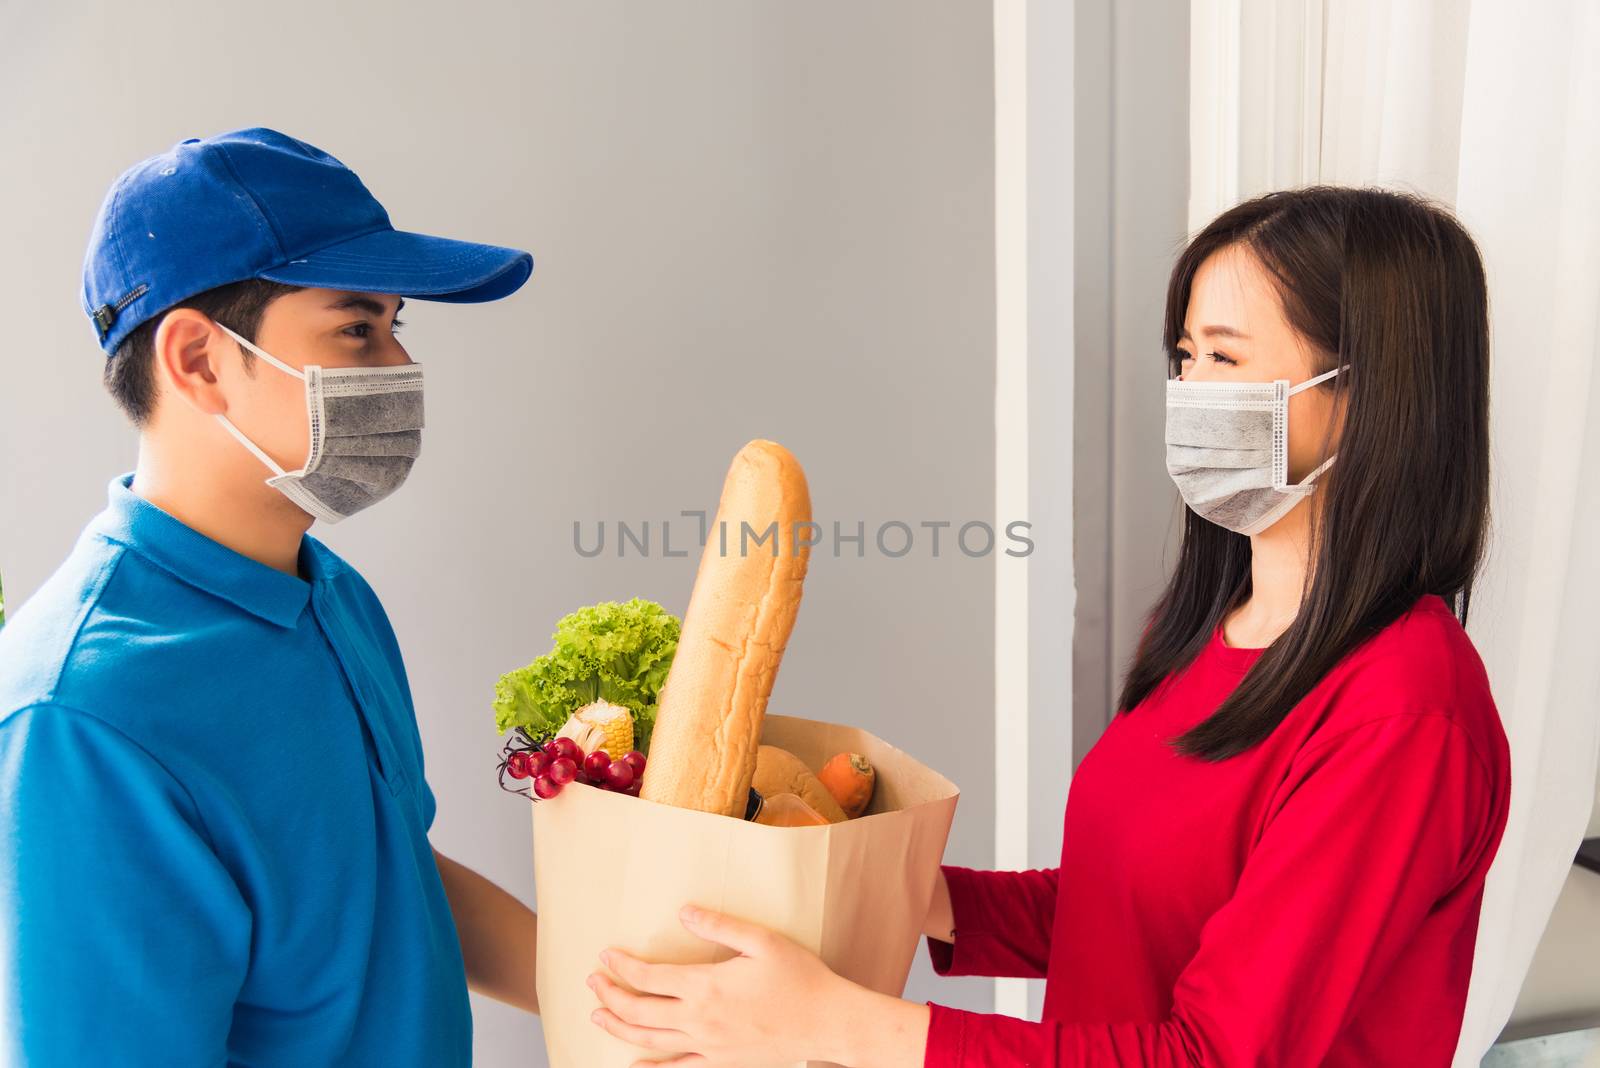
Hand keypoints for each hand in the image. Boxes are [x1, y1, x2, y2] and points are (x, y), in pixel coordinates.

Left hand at [586, 905, 871, 1066]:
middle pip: (639, 1011)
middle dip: (609, 996)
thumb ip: (719, 925)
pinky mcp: (722, 1063)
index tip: (605, 955)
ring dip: (619, 1028)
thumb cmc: (800, 978)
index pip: (648, 978)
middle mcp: (700, 1020)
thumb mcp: (763, 940)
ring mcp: (709, 1046)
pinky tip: (635, 1065)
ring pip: (650, 1042)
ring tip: (598, 1017)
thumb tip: (683, 911)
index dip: (621, 966)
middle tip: (592, 982)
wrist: (829, 1023)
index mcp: (706, 986)